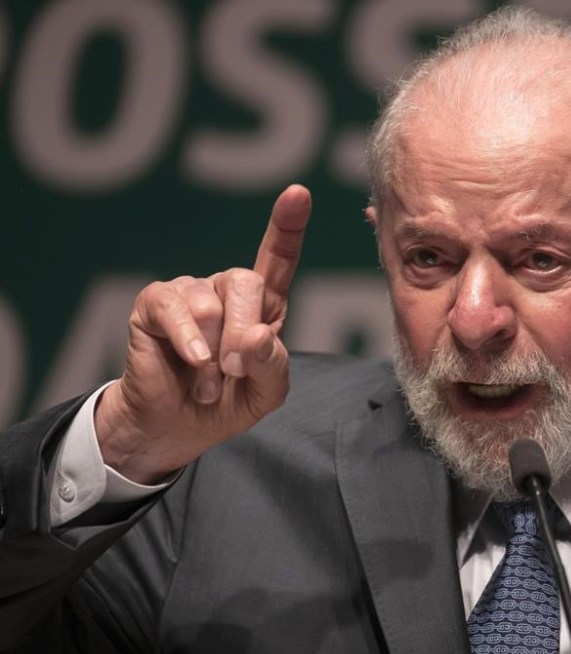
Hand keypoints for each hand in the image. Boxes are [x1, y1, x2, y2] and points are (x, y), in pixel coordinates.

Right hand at [95, 185, 311, 483]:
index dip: (288, 225)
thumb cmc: (228, 403)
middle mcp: (225, 290)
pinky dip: (187, 340)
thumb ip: (271, 364)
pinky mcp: (154, 305)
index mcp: (262, 306)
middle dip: (244, 332)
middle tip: (236, 372)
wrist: (177, 427)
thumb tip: (255, 335)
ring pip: (209, 302)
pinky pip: (172, 307)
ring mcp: (189, 293)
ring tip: (208, 382)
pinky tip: (193, 363)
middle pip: (246, 282)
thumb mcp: (266, 391)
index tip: (299, 193)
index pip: (278, 258)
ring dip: (213, 352)